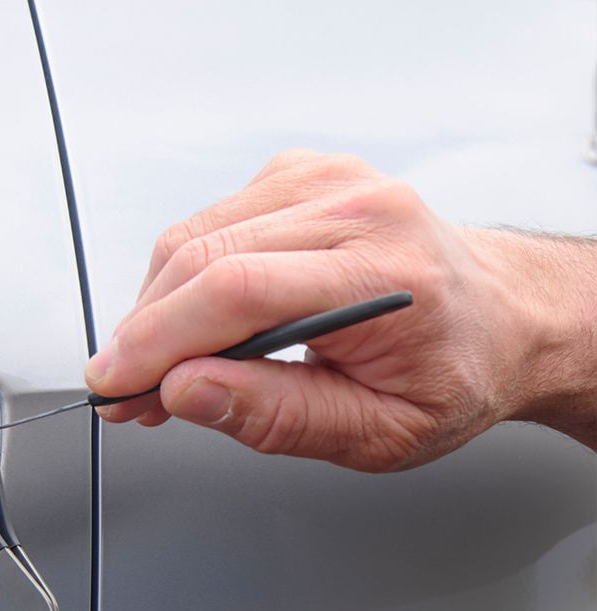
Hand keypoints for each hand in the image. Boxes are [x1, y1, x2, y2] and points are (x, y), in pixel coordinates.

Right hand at [88, 150, 596, 469]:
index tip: (112, 388)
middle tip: (124, 394)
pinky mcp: (299, 174)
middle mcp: (355, 207)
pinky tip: (197, 323)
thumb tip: (184, 392)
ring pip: (190, 238)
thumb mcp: (377, 432)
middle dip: (142, 335)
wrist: (501, 318)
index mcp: (383, 270)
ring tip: (160, 370)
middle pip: (199, 258)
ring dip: (156, 310)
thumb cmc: (450, 373)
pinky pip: (207, 223)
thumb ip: (277, 416)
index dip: (155, 342)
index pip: (234, 291)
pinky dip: (182, 279)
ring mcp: (325, 180)